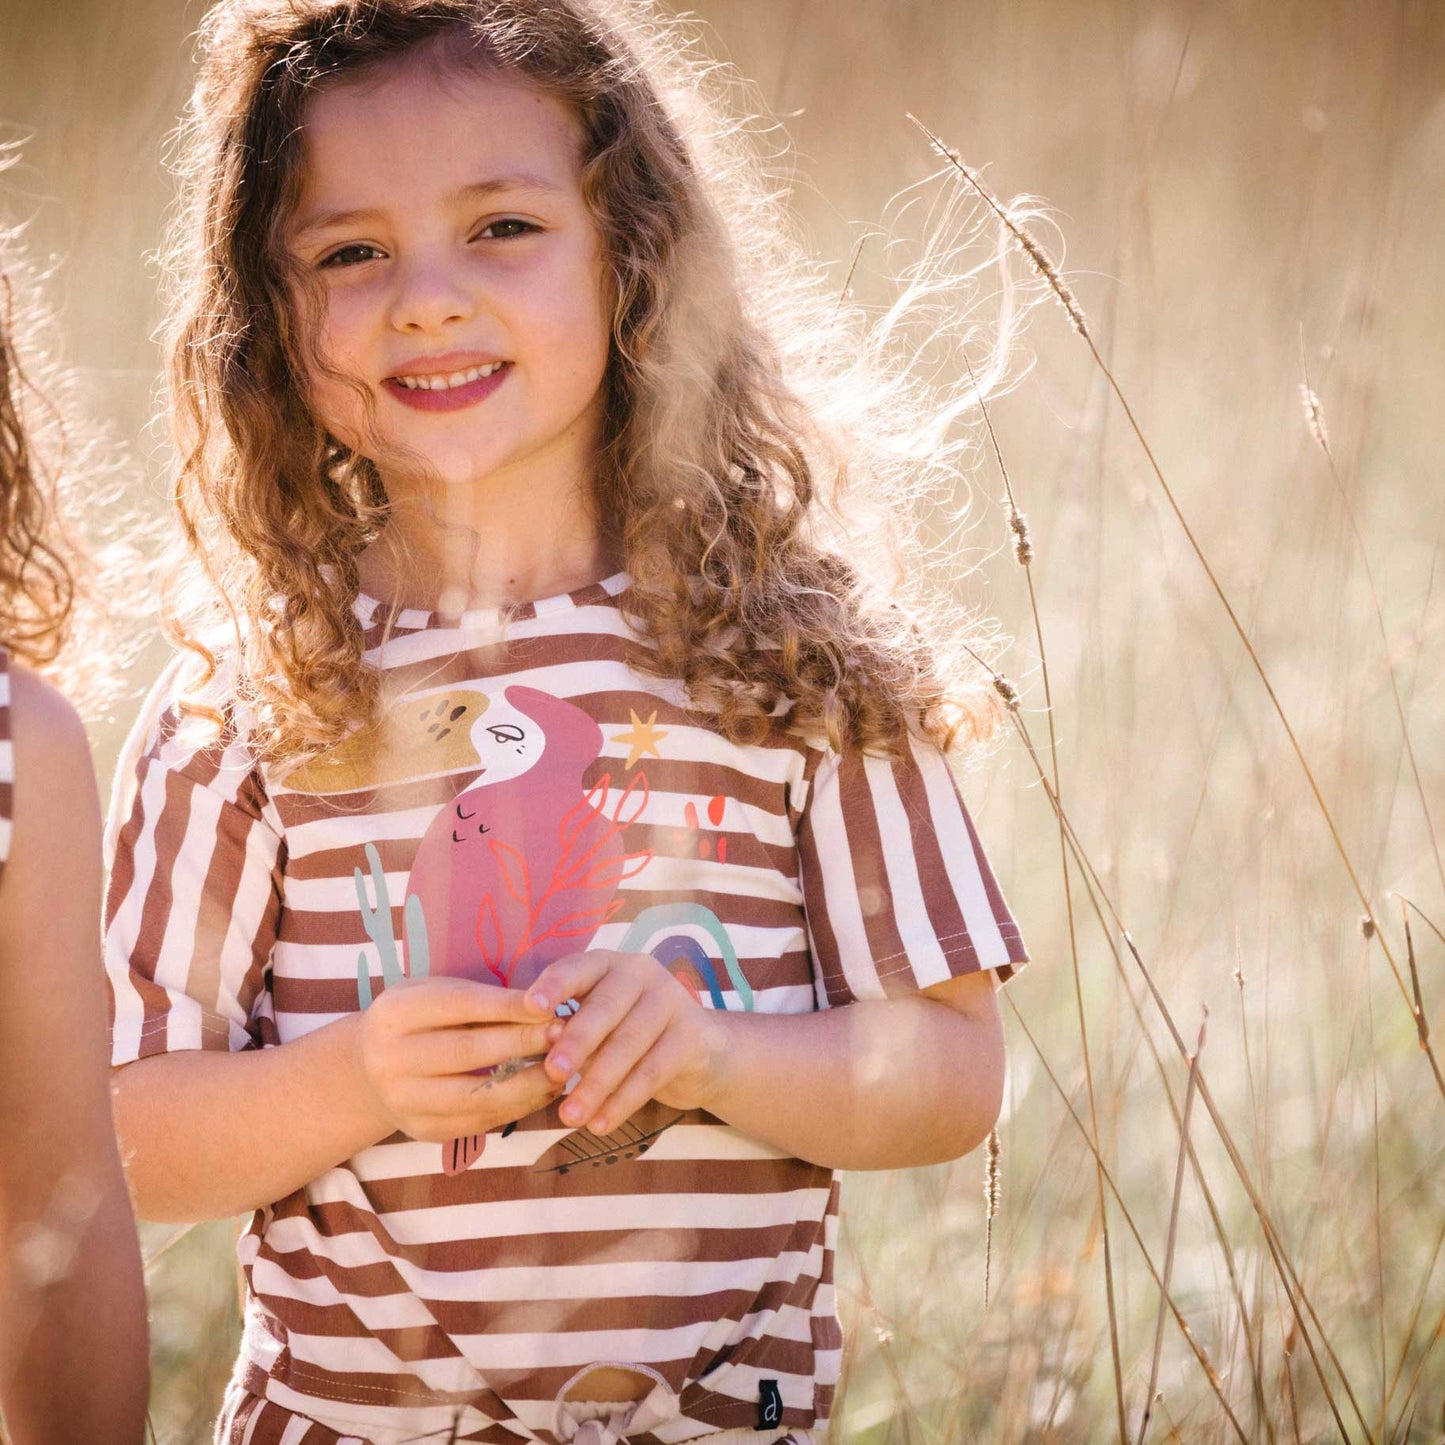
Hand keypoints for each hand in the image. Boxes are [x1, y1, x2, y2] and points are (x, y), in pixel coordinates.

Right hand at [355, 977, 563, 1143]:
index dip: (508, 1007)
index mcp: (396, 1013)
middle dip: (522, 1042)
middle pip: (467, 1051)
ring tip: (562, 1068)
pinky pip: (478, 1122)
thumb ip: (481, 1000)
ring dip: (528, 1083)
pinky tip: (543, 1091)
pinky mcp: (422, 1130)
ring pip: (476, 1096)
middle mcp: (391, 1058)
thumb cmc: (420, 1018)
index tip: (550, 1005)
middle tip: (564, 1035)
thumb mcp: (437, 994)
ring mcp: (403, 1100)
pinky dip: (517, 1107)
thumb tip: (543, 1007)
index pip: (460, 1005)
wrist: (370, 1067)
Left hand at [526, 951, 727, 1135]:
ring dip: (596, 1084)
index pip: (578, 968)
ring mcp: (671, 1001)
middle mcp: (641, 973)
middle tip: (552, 1072)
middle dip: (577, 1041)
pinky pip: (652, 1071)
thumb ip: (571, 1031)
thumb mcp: (597, 1025)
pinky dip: (623, 1101)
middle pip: (605, 1007)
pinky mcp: (692, 1036)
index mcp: (608, 964)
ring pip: (628, 1043)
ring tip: (570, 1116)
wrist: (699, 1051)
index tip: (531, 1007)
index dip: (554, 986)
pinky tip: (600, 1124)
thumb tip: (543, 1050)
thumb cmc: (628, 1033)